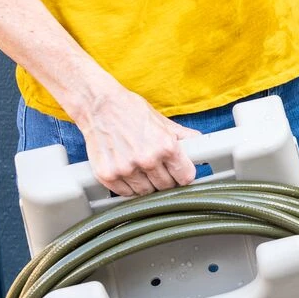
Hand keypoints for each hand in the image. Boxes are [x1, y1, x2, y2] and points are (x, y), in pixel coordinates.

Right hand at [76, 87, 199, 196]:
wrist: (97, 104)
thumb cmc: (130, 110)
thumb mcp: (162, 121)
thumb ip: (183, 137)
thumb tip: (201, 145)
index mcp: (166, 146)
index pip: (185, 177)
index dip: (183, 175)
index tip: (178, 174)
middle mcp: (147, 159)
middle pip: (166, 187)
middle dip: (165, 180)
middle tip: (157, 170)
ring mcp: (126, 169)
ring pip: (146, 193)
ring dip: (146, 185)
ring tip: (140, 169)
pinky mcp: (108, 175)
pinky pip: (125, 193)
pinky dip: (128, 187)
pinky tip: (127, 173)